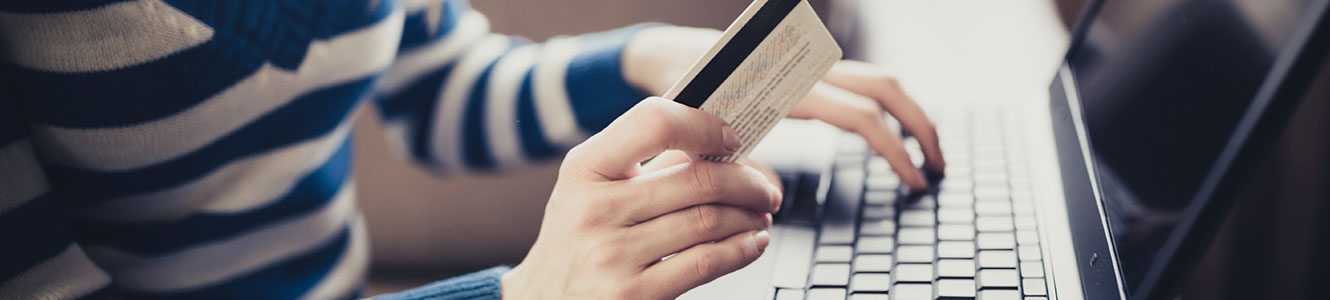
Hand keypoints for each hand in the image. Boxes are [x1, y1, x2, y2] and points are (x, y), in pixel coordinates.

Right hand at [502, 98, 782, 299]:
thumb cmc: (576, 240)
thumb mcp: (591, 191)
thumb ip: (644, 165)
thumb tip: (718, 144)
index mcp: (584, 169)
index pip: (654, 122)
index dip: (704, 125)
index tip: (730, 137)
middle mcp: (594, 210)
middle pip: (697, 179)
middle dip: (746, 181)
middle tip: (763, 187)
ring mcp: (612, 255)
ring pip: (709, 221)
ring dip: (749, 216)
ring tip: (759, 213)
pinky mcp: (633, 295)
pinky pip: (706, 262)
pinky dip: (742, 249)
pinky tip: (750, 242)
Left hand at [623, 27, 945, 188]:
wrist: (672, 59)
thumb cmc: (684, 94)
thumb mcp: (701, 136)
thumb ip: (731, 166)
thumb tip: (770, 195)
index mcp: (787, 86)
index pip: (860, 115)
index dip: (894, 150)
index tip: (913, 181)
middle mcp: (807, 70)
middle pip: (885, 88)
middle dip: (921, 126)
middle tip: (939, 166)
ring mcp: (812, 68)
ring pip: (879, 81)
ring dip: (910, 113)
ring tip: (927, 152)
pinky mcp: (810, 73)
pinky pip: (861, 84)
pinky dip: (887, 107)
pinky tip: (892, 134)